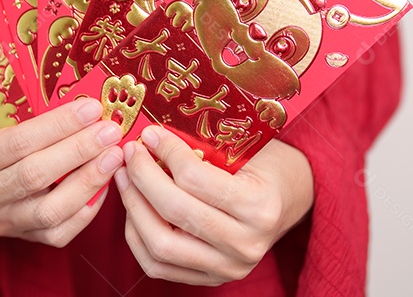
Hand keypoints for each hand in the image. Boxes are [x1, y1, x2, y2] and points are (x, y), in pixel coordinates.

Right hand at [0, 99, 123, 246]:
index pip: (17, 142)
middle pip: (35, 176)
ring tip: (114, 156)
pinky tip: (104, 184)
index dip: (58, 125)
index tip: (92, 109)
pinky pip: (59, 232)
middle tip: (110, 131)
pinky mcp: (19, 238)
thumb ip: (25, 108)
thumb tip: (80, 95)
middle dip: (79, 150)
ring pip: (50, 211)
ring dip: (88, 181)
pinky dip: (86, 209)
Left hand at [115, 125, 313, 285]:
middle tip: (130, 153)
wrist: (287, 201)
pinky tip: (133, 207)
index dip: (165, 152)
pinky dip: (137, 235)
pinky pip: (158, 265)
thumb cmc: (265, 167)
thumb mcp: (245, 149)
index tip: (149, 134)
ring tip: (125, 178)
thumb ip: (202, 147)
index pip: (195, 179)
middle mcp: (245, 244)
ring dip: (134, 207)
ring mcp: (227, 268)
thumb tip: (150, 138)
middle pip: (174, 212)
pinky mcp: (210, 278)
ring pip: (160, 244)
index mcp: (259, 206)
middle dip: (142, 178)